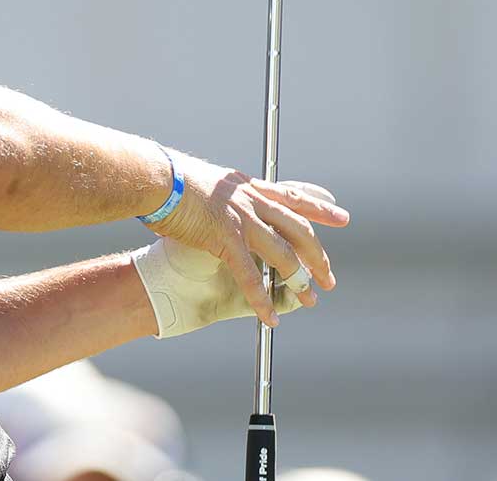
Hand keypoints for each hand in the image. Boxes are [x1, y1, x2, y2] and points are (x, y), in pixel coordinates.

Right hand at [144, 152, 348, 325]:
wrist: (156, 178)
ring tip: (310, 301)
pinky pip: (250, 276)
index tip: (341, 214)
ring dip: (298, 281)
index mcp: (250, 187)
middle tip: (329, 279)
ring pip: (283, 255)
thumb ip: (227, 194)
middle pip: (299, 230)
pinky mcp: (225, 239)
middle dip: (318, 257)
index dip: (320, 206)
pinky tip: (270, 317)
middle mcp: (253, 201)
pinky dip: (261, 299)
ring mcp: (242, 220)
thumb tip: (227, 197)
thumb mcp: (210, 182)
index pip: (294, 196)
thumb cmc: (172, 179)